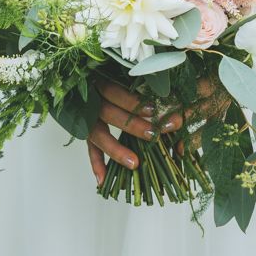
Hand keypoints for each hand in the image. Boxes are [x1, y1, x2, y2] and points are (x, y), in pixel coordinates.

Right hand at [86, 78, 228, 185]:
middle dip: (131, 125)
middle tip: (152, 135)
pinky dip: (96, 165)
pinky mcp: (85, 131)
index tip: (152, 110)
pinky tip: (104, 181)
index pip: (113, 90)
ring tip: (135, 164)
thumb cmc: (114, 77)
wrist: (83, 79)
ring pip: (97, 134)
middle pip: (108, 112)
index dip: (131, 101)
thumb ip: (144, 83)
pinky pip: (90, 149)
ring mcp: (85, 117)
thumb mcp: (124, 75)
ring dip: (115, 150)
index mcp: (100, 81)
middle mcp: (90, 99)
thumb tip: (172, 95)